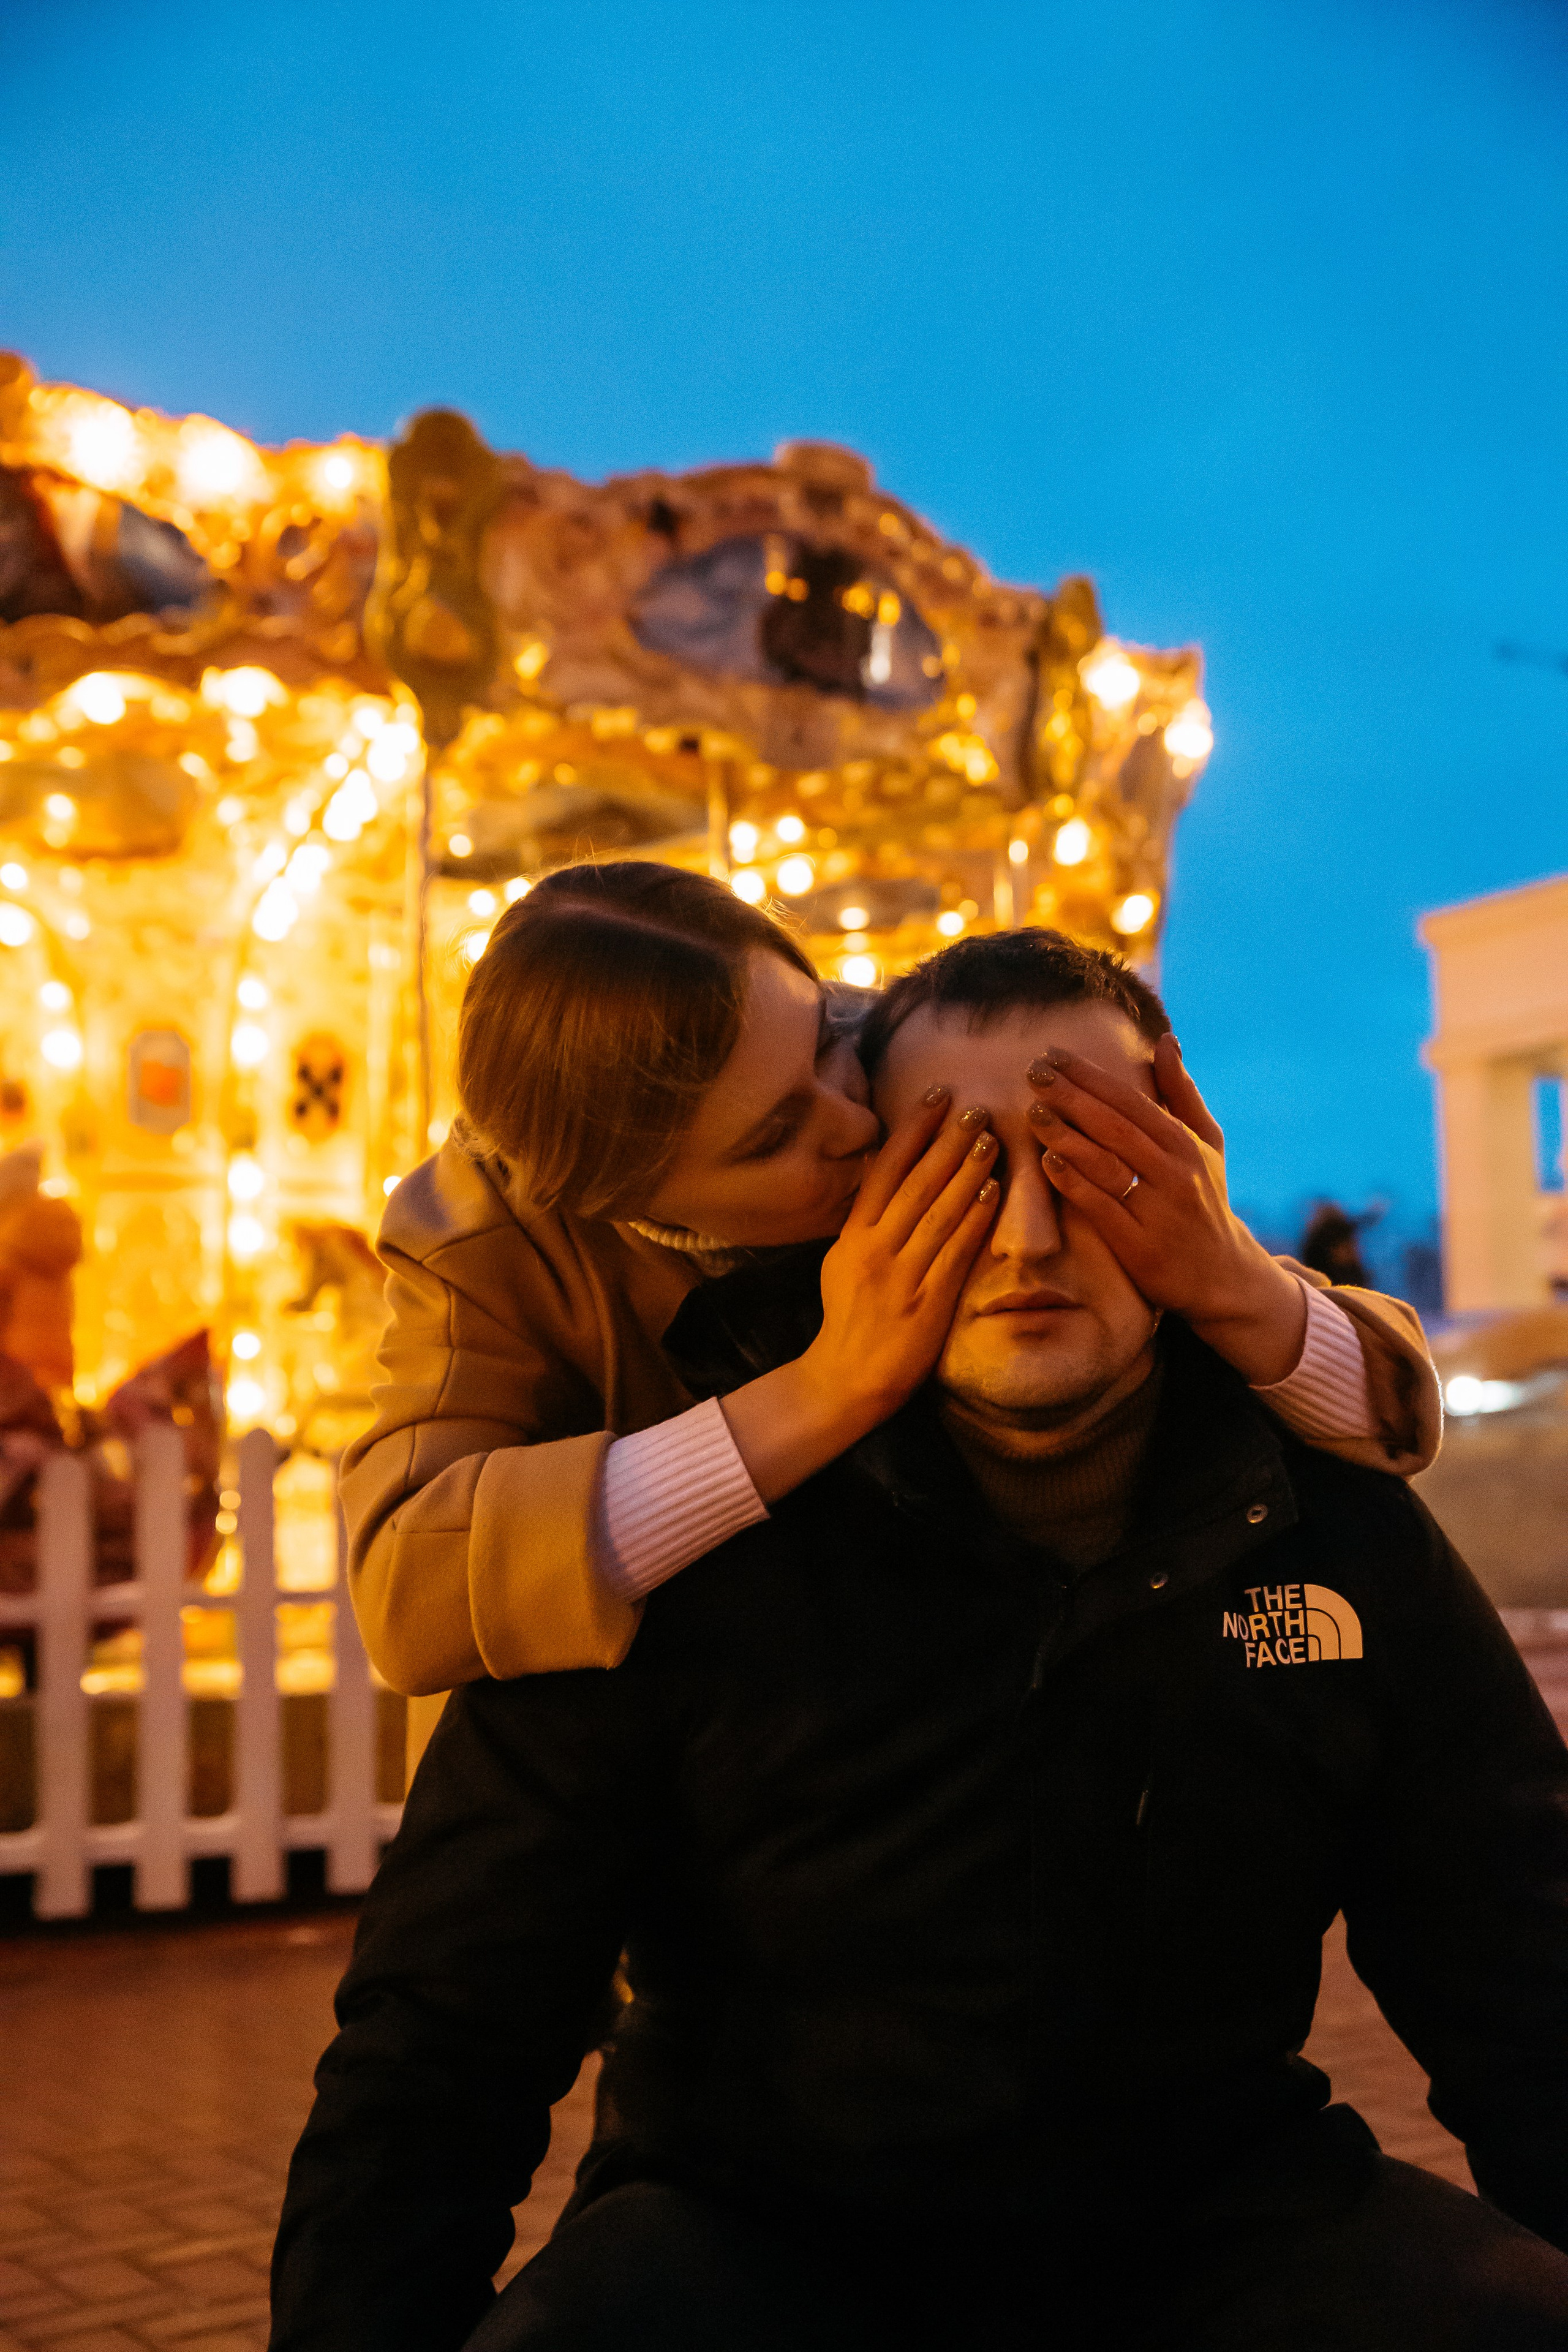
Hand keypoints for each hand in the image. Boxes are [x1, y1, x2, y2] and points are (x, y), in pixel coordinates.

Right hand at [720, 1089, 999, 1498]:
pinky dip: (974, 1220)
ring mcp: (901, 1276)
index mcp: (852, 1236)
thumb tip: (887, 1164)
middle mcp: (874, 1250)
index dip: (913, 1131)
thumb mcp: (843, 1260)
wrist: (846, 1379)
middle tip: (975, 1107)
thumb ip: (866, 1217)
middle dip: (947, 1142)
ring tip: (989, 1139)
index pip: (885, 1171)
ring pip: (938, 1213)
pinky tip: (992, 1193)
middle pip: (915, 1184)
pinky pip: (954, 1253)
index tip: (936, 1097)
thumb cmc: (849, 1317)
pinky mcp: (927, 1303)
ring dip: (966, 1173)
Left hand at [1026, 1035, 1306, 1385]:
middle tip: (1033, 1071)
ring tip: (1034, 1111)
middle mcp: (1174, 1173)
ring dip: (1068, 1135)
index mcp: (1185, 1144)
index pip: (1130, 1100)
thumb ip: (1181, 1094)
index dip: (1090, 1075)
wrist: (1222, 1276)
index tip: (1053, 1053)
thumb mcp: (1206, 1144)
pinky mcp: (1140, 1246)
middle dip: (1072, 1096)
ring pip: (1107, 1164)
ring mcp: (1157, 1210)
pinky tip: (1049, 1161)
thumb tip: (1165, 1040)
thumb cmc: (1205, 1200)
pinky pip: (1102, 1207)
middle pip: (1115, 1127)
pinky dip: (1075, 1183)